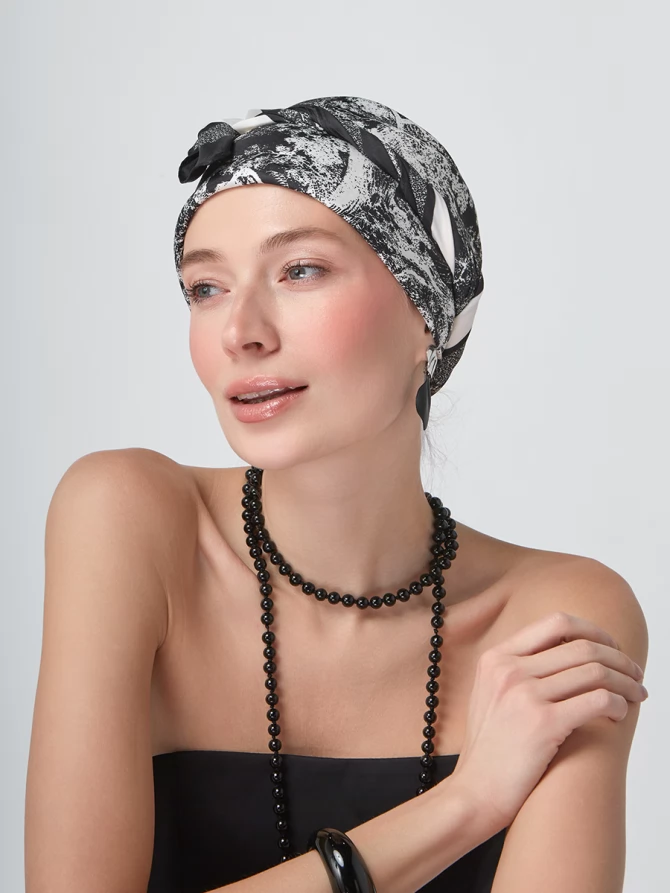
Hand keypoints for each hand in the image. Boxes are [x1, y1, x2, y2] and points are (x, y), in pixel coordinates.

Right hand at [448, 611, 646, 830]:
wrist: (474, 792)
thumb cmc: (490, 749)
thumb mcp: (490, 693)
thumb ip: (519, 669)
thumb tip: (569, 653)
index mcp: (496, 657)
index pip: (555, 623)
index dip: (592, 631)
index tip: (610, 647)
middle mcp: (509, 670)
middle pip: (581, 646)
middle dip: (619, 657)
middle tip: (634, 674)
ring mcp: (524, 695)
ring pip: (595, 672)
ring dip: (626, 682)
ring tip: (636, 694)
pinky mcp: (544, 723)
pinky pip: (597, 700)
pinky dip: (618, 704)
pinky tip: (619, 714)